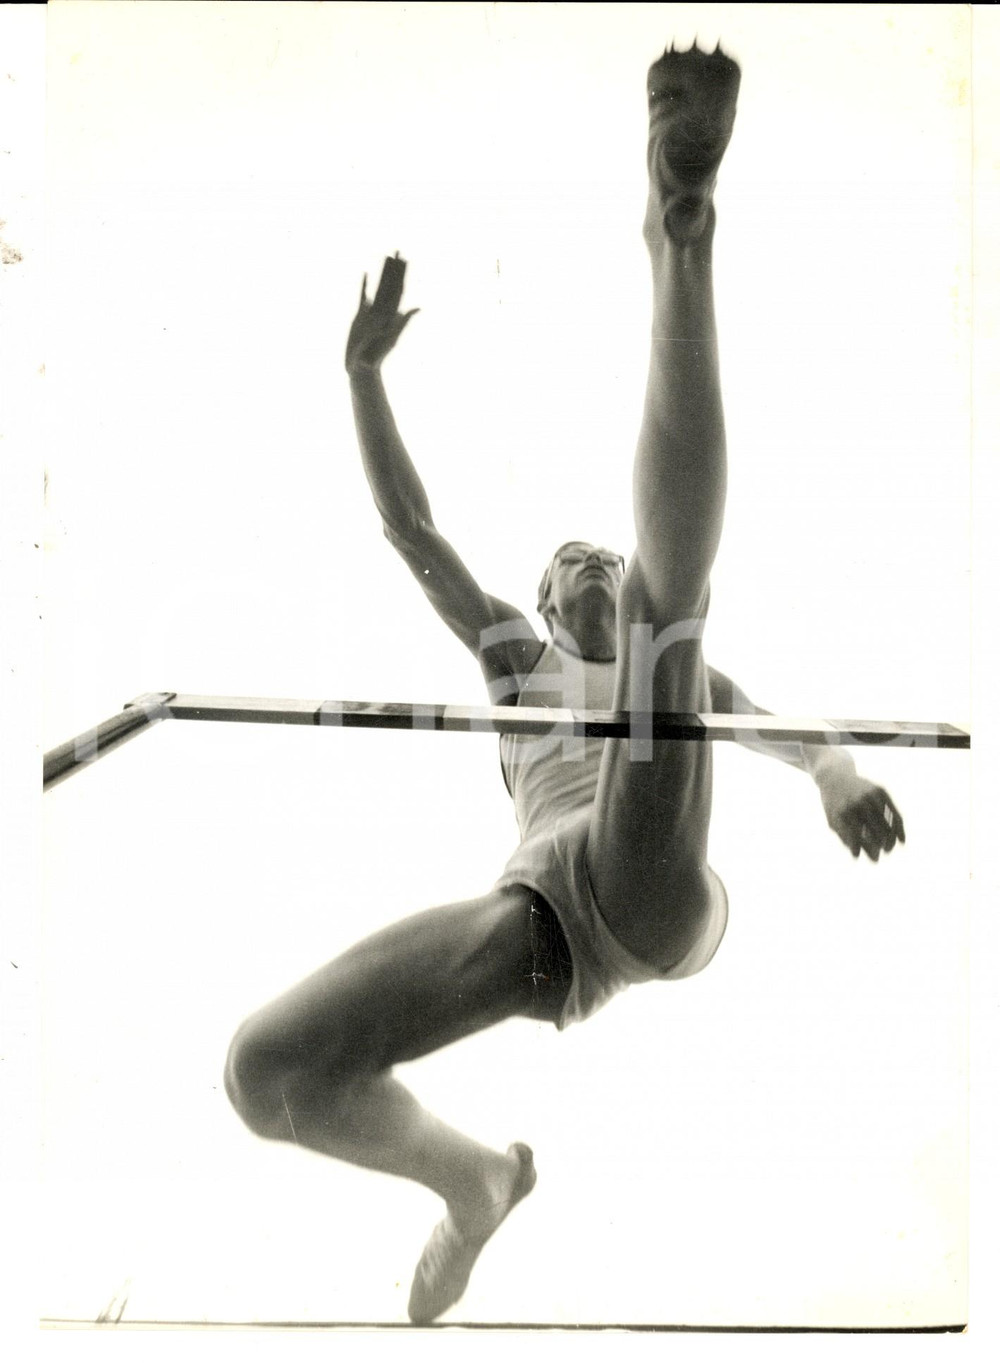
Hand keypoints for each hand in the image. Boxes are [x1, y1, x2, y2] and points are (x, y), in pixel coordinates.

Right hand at [345, 254, 418, 375]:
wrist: (362, 366)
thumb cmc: (377, 355)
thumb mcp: (391, 337)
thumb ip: (403, 321)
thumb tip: (417, 307)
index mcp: (392, 314)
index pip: (399, 289)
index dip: (402, 274)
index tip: (405, 259)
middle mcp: (383, 310)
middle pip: (390, 284)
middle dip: (394, 269)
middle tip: (398, 251)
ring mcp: (371, 311)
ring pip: (378, 287)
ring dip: (382, 272)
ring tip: (386, 258)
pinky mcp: (360, 315)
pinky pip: (362, 296)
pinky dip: (364, 285)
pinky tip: (366, 274)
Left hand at [818, 769, 905, 861]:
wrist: (835, 775)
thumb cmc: (835, 805)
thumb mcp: (834, 822)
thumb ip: (848, 839)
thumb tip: (862, 857)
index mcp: (844, 814)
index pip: (861, 838)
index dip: (869, 850)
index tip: (875, 858)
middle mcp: (858, 803)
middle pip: (877, 832)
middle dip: (883, 846)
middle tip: (885, 852)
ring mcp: (870, 796)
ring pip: (888, 824)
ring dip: (891, 840)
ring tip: (889, 849)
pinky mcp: (881, 791)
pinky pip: (893, 812)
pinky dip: (899, 828)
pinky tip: (902, 841)